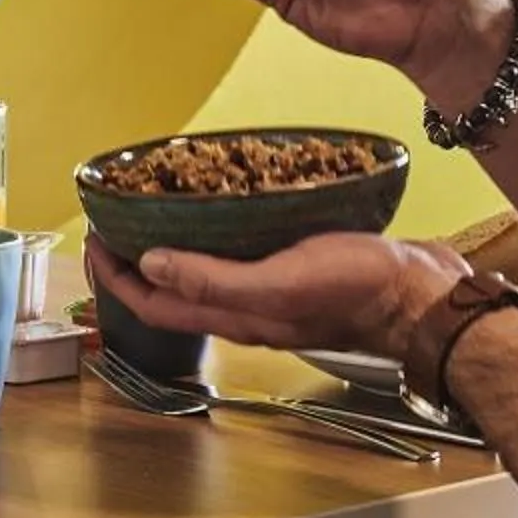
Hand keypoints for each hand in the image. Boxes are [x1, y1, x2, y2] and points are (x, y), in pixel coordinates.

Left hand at [87, 230, 461, 361]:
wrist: (424, 295)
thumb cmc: (359, 289)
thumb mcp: (279, 282)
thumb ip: (213, 279)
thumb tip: (148, 265)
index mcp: (235, 316)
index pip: (153, 304)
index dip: (115, 276)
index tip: (93, 236)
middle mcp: (247, 307)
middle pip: (173, 290)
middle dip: (136, 258)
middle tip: (117, 216)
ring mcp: (273, 289)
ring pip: (206, 270)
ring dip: (175, 242)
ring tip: (161, 203)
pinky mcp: (299, 266)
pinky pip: (242, 252)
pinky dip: (219, 230)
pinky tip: (229, 201)